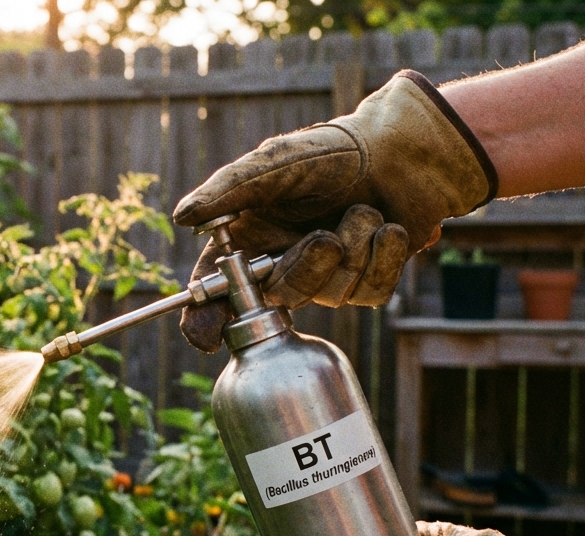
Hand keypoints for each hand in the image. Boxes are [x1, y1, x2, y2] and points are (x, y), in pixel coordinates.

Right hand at [173, 71, 496, 352]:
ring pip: (332, 295)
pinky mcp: (368, 282)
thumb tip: (182, 216)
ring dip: (354, 249)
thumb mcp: (275, 163)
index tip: (205, 336)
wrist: (403, 150)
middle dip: (306, 269)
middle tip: (324, 235)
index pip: (216, 289)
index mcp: (250, 237)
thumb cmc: (333, 151)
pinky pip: (371, 294)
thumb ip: (229, 189)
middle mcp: (283, 262)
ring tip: (365, 211)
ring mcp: (327, 276)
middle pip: (281, 299)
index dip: (206, 318)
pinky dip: (383, 258)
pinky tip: (389, 227)